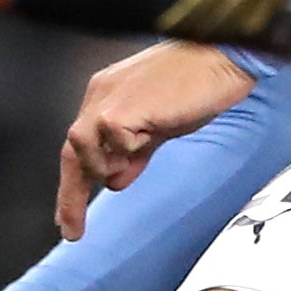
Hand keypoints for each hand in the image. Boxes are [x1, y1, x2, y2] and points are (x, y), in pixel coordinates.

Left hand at [60, 42, 259, 238]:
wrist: (219, 59)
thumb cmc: (196, 86)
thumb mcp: (159, 127)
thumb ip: (136, 151)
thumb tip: (117, 180)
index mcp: (106, 96)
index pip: (78, 146)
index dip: (73, 184)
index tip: (70, 218)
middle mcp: (100, 95)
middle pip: (71, 151)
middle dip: (70, 196)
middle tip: (72, 231)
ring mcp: (109, 99)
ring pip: (81, 146)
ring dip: (106, 163)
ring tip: (140, 152)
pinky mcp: (124, 107)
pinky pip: (114, 141)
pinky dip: (130, 148)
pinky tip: (153, 133)